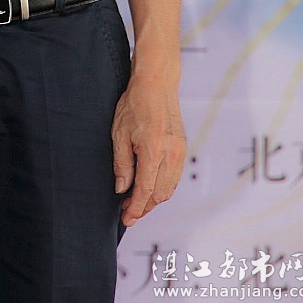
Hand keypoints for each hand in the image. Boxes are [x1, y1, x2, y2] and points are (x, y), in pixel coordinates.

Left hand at [111, 72, 185, 226]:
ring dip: (154, 199)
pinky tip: (151, 187)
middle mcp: (170, 154)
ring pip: (169, 188)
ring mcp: (179, 151)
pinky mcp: (182, 148)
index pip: (145, 191)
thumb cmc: (134, 103)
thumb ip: (122, 164)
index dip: (135, 208)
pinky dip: (163, 187)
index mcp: (153, 151)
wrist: (156, 83)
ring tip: (137, 202)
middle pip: (159, 194)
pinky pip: (175, 176)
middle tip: (128, 212)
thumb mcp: (119, 133)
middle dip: (144, 207)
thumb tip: (122, 189)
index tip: (126, 219)